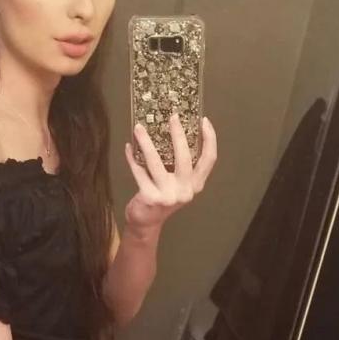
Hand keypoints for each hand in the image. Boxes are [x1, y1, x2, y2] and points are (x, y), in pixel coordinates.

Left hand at [124, 114, 216, 234]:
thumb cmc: (163, 197)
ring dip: (146, 142)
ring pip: (156, 162)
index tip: (204, 121)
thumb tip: (174, 132)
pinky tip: (128, 147)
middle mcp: (185, 190)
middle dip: (178, 134)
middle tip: (172, 117)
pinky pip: (139, 172)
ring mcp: (167, 195)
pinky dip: (132, 158)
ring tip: (138, 127)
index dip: (209, 139)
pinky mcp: (150, 197)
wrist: (147, 222)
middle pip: (184, 157)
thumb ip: (181, 166)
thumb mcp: (178, 184)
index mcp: (196, 185)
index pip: (209, 159)